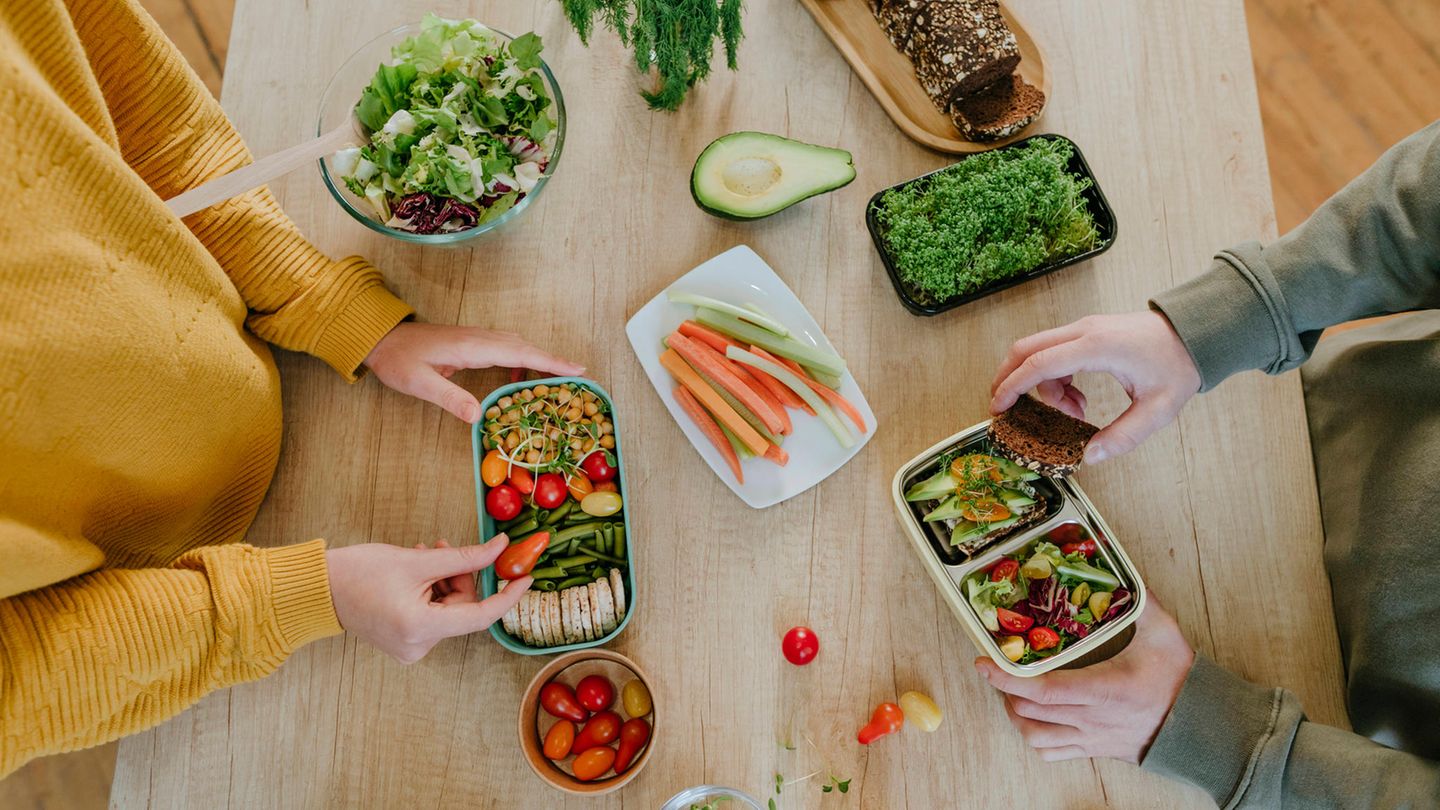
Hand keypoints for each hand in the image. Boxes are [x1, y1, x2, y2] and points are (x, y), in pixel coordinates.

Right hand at [326, 535, 530, 663]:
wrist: (317, 589)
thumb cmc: (360, 571)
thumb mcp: (418, 561)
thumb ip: (464, 558)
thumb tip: (500, 550)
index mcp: (421, 628)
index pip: (481, 616)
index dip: (507, 596)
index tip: (525, 577)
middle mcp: (418, 646)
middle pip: (462, 609)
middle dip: (458, 576)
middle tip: (440, 547)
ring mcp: (410, 649)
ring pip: (448, 610)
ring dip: (442, 580)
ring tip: (419, 556)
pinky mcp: (404, 644)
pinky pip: (433, 616)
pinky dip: (431, 593)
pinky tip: (414, 573)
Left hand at [365, 322, 583, 422]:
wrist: (381, 339)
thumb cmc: (398, 360)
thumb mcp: (419, 383)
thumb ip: (449, 397)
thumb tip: (479, 417)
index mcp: (472, 347)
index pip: (520, 352)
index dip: (550, 361)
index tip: (577, 369)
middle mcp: (479, 339)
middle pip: (526, 346)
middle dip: (554, 360)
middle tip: (581, 377)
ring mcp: (476, 339)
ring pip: (517, 345)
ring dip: (540, 358)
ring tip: (560, 378)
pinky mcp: (471, 344)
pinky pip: (505, 348)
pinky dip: (522, 359)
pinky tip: (521, 377)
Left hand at [974, 600, 1193, 763]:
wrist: (1201, 727)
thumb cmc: (1181, 681)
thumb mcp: (1164, 634)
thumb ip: (1142, 601)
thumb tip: (1124, 571)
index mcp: (1104, 689)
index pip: (1042, 690)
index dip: (1006, 679)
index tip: (984, 663)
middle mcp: (1092, 718)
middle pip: (1029, 710)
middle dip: (1004, 689)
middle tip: (997, 667)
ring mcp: (1091, 738)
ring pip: (1034, 736)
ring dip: (1015, 714)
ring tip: (1011, 692)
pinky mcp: (1094, 750)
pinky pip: (1052, 753)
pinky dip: (1033, 738)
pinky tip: (1033, 718)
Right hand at [989, 312, 1201, 462]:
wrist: (1196, 333)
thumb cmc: (1178, 365)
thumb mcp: (1157, 409)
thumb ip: (1123, 436)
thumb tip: (1090, 457)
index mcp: (1096, 346)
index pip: (1039, 364)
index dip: (1012, 386)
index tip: (998, 407)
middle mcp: (1084, 331)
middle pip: (1026, 348)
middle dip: (1008, 377)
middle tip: (1004, 407)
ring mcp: (1085, 328)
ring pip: (1040, 351)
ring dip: (1043, 385)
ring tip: (1072, 411)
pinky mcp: (1088, 332)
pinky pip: (1056, 352)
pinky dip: (1056, 377)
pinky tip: (1078, 399)